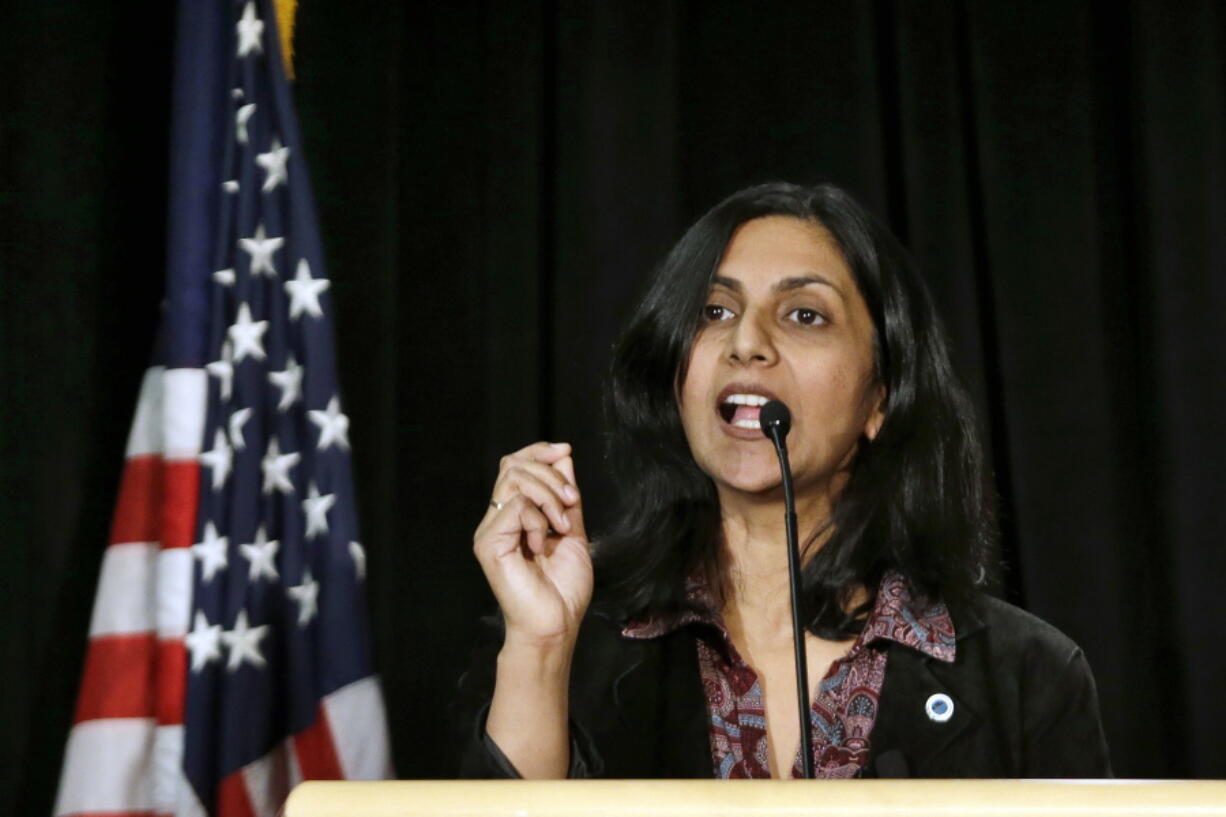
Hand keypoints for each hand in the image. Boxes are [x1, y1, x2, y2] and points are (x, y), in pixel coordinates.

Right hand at [472, 441, 592, 648]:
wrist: (556, 623)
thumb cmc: (563, 588)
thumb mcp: (572, 530)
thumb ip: (566, 496)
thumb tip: (563, 457)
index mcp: (514, 515)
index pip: (515, 464)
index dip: (539, 452)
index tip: (565, 450)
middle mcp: (497, 519)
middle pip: (514, 465)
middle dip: (551, 475)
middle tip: (571, 502)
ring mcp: (490, 531)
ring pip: (515, 480)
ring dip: (549, 496)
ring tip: (561, 526)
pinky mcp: (488, 543)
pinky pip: (516, 506)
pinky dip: (539, 520)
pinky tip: (542, 545)